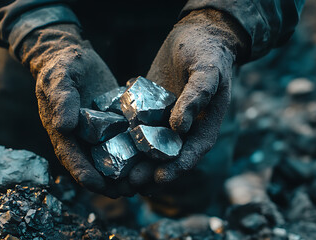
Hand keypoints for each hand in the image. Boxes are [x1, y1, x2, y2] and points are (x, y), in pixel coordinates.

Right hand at [19, 24, 133, 196]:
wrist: (73, 54)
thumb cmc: (61, 66)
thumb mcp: (58, 79)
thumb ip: (61, 100)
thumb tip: (64, 127)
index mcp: (63, 132)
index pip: (72, 159)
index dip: (85, 174)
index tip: (100, 186)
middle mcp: (81, 137)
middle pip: (95, 166)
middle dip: (111, 181)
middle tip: (130, 190)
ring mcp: (99, 132)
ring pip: (113, 157)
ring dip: (127, 171)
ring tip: (146, 180)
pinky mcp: (114, 123)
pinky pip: (125, 140)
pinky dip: (137, 150)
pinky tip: (155, 155)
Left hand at [129, 9, 248, 186]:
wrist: (195, 36)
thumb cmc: (207, 53)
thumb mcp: (207, 70)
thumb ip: (198, 96)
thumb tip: (180, 126)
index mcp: (204, 126)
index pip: (191, 153)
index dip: (176, 168)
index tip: (159, 179)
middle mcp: (184, 128)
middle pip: (168, 156)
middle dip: (151, 172)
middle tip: (131, 182)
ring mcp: (165, 120)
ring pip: (151, 146)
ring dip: (136, 161)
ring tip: (118, 173)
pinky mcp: (150, 110)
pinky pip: (138, 127)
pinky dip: (126, 138)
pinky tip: (108, 145)